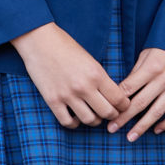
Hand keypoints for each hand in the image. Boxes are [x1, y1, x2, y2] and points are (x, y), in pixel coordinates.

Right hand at [12, 22, 129, 127]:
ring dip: (94, 120)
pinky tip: (76, 117)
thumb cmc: (66, 47)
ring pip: (89, 120)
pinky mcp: (52, 100)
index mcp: (96, 74)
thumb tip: (112, 96)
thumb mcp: (90, 60)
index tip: (123, 106)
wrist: (39, 41)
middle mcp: (84, 86)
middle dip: (113, 115)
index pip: (118, 98)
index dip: (124, 106)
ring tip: (94, 115)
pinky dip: (74, 123)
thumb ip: (100, 78)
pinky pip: (67, 122)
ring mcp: (67, 95)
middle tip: (111, 113)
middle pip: (107, 112)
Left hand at [109, 48, 164, 139]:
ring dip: (142, 126)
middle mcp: (163, 79)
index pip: (129, 88)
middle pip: (140, 103)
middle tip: (111, 129)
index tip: (107, 110)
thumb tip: (122, 91)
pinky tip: (157, 130)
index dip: (116, 101)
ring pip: (157, 112)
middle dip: (124, 118)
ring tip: (130, 137)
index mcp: (151, 68)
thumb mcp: (146, 53)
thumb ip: (136, 72)